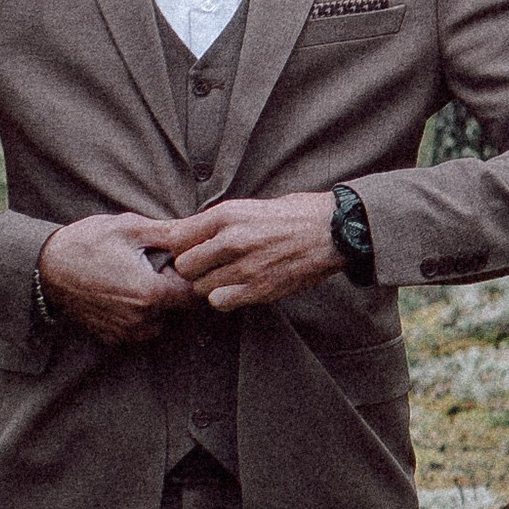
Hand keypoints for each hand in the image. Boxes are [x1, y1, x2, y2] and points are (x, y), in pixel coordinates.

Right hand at [36, 211, 202, 345]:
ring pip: (161, 321)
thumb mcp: (129, 228)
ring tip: (136, 279)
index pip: (194, 295)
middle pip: (179, 310)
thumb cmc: (86, 244)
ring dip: (158, 304)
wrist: (45, 268)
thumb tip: (200, 229)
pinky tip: (122, 292)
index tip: (179, 263)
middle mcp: (141, 320)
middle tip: (155, 267)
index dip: (193, 278)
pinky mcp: (112, 338)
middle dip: (174, 289)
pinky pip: (139, 329)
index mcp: (150, 293)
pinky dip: (139, 314)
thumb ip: (170, 232)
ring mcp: (125, 332)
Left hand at [157, 192, 346, 310]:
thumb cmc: (292, 215)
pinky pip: (220, 302)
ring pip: (200, 287)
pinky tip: (238, 288)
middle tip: (208, 266)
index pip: (175, 237)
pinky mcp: (259, 289)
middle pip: (184, 265)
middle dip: (193, 268)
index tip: (186, 251)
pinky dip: (224, 298)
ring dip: (210, 285)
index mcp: (226, 214)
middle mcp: (231, 240)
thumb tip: (181, 235)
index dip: (178, 247)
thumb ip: (214, 223)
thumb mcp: (247, 207)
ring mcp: (245, 266)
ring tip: (227, 276)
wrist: (333, 230)